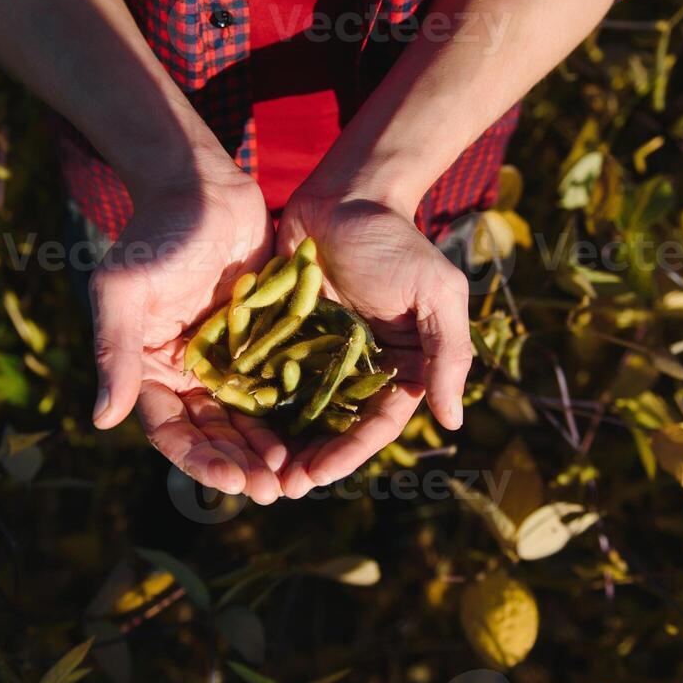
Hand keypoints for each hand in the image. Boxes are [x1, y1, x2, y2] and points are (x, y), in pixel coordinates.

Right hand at [88, 170, 285, 503]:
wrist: (200, 187)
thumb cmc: (153, 235)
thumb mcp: (123, 291)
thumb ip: (114, 352)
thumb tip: (102, 419)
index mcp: (148, 369)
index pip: (172, 430)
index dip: (200, 460)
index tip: (231, 481)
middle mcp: (186, 372)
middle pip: (213, 434)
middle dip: (240, 464)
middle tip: (274, 490)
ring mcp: (226, 358)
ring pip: (248, 417)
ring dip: (268, 449)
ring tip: (295, 476)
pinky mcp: (262, 340)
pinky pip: (278, 384)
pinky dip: (293, 411)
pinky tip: (317, 432)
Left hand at [274, 191, 472, 496]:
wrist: (345, 195)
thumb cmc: (396, 240)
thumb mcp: (436, 292)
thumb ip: (449, 352)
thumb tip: (454, 421)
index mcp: (398, 367)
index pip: (375, 425)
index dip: (348, 453)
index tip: (317, 476)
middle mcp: (357, 370)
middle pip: (333, 429)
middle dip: (308, 461)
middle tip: (278, 488)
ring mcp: (317, 356)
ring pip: (297, 413)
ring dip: (277, 444)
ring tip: (251, 471)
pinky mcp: (282, 337)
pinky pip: (266, 378)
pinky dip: (251, 404)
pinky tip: (229, 426)